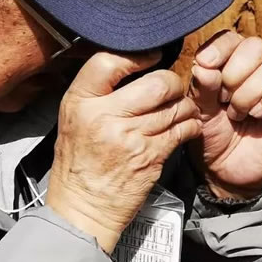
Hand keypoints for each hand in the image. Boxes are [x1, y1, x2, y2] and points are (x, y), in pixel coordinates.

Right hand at [47, 51, 202, 251]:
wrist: (83, 206)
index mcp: (80, 102)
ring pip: (176, 106)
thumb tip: (129, 65)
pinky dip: (189, 125)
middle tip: (171, 87)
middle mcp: (104, 117)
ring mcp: (130, 138)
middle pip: (156, 83)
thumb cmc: (78, 161)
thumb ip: (95, 92)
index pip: (108, 61)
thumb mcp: (72, 118)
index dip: (136, 55)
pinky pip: (182, 130)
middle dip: (172, 82)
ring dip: (184, 105)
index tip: (149, 57)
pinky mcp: (151, 157)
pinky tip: (183, 126)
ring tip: (179, 108)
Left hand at [187, 31, 261, 198]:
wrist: (223, 170)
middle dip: (234, 74)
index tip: (205, 64)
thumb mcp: (198, 110)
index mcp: (233, 62)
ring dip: (247, 96)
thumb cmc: (211, 134)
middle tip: (223, 99)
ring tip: (236, 115)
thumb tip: (203, 65)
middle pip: (257, 47)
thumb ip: (200, 87)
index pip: (232, 37)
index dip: (219, 48)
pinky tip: (258, 115)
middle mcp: (260, 69)